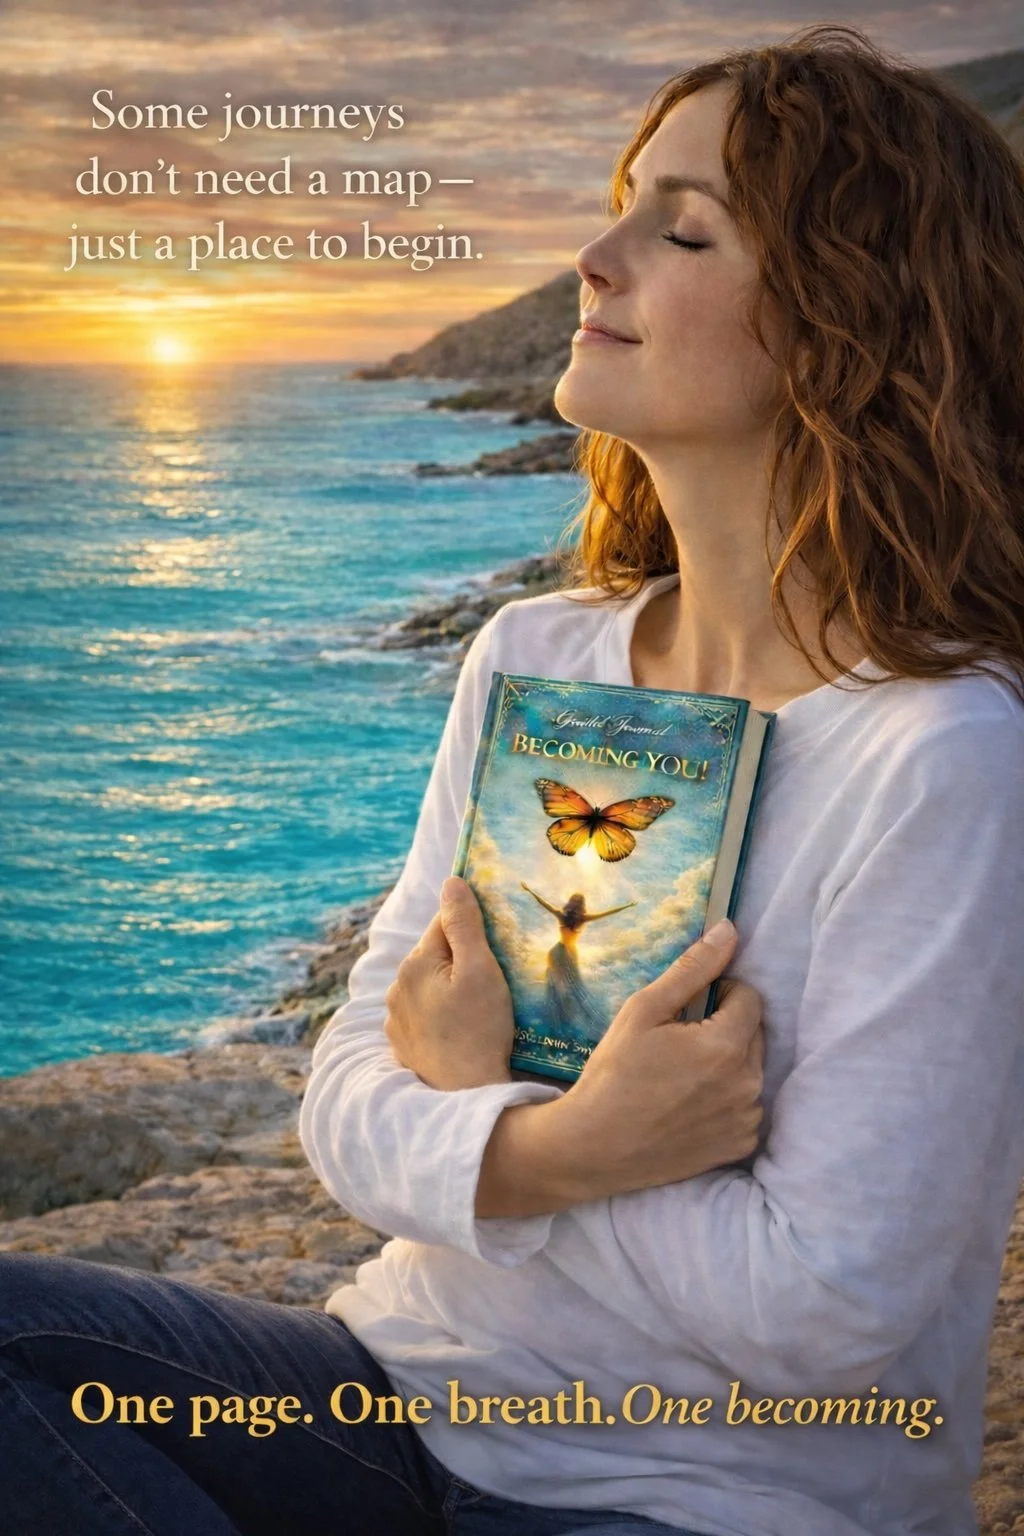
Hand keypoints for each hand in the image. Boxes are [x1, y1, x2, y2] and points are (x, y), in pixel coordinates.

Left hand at [384, 876, 515, 1090]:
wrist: (468, 1096)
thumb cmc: (480, 1031)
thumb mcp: (480, 970)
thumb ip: (464, 924)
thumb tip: (451, 882)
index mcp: (414, 962)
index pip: (444, 923)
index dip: (474, 929)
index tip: (496, 945)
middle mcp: (397, 986)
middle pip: (436, 954)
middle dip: (462, 958)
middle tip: (495, 978)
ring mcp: (397, 1018)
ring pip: (430, 984)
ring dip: (452, 986)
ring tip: (481, 1007)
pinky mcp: (404, 1043)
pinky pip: (426, 1013)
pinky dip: (443, 1014)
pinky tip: (463, 1028)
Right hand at [557, 919, 763, 1197]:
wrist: (595, 1148)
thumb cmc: (614, 1074)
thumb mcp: (644, 1010)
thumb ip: (693, 969)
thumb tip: (729, 929)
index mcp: (726, 1045)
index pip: (749, 998)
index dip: (720, 994)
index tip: (688, 1009)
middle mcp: (748, 1084)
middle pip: (753, 1033)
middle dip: (724, 1027)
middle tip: (679, 1042)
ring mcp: (746, 1119)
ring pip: (750, 1070)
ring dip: (727, 1064)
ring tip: (681, 1076)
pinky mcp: (740, 1146)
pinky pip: (746, 1106)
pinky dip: (726, 1100)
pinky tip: (689, 1105)